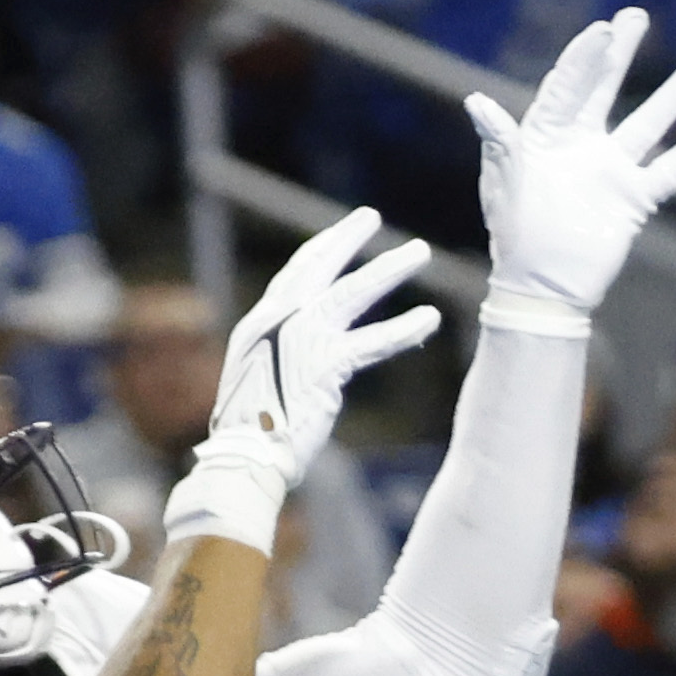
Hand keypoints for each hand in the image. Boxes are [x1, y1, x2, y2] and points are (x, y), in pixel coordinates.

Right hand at [174, 204, 441, 543]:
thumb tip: (296, 362)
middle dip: (346, 238)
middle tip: (371, 216)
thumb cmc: (252, 434)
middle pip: (317, 267)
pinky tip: (429, 319)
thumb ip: (280, 360)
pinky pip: (372, 342)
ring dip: (388, 269)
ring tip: (420, 251)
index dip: (319, 252)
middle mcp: (277, 322)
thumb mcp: (261, 384)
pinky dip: (402, 330)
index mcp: (260, 324)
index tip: (339, 235)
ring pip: (352, 293)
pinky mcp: (325, 366)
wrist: (245, 459)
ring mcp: (301, 340)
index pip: (294, 276)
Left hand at [470, 7, 675, 329]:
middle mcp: (582, 144)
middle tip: (636, 15)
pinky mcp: (634, 200)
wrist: (542, 289)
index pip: (569, 84)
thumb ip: (500, 142)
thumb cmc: (516, 235)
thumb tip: (477, 101)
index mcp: (547, 134)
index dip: (586, 57)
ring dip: (674, 95)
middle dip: (621, 52)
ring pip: (649, 123)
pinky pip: (670, 171)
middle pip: (606, 88)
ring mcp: (611, 171)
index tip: (604, 28)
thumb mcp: (505, 184)